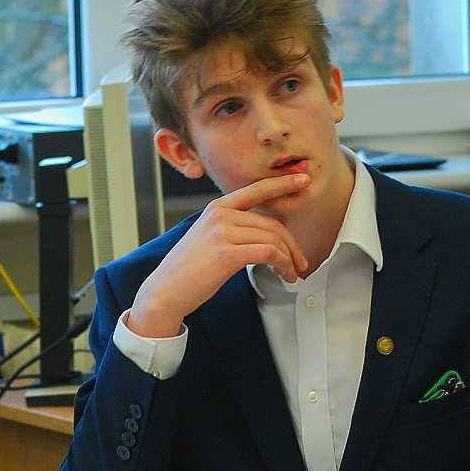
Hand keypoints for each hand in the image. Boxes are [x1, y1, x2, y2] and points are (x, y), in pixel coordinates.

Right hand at [126, 174, 310, 337]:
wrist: (166, 291)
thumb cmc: (189, 269)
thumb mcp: (209, 237)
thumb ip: (235, 227)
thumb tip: (271, 227)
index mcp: (216, 208)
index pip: (256, 190)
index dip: (282, 184)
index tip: (303, 180)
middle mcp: (220, 215)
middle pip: (273, 224)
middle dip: (292, 245)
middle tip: (300, 262)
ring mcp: (223, 233)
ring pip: (273, 240)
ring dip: (289, 259)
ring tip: (291, 273)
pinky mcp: (228, 253)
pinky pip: (268, 253)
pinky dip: (282, 265)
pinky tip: (283, 274)